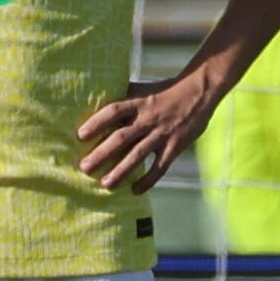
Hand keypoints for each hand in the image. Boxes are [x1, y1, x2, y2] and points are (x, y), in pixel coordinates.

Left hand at [78, 68, 226, 192]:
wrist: (199, 92)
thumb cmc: (165, 91)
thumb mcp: (142, 89)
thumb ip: (123, 96)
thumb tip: (97, 96)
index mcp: (138, 103)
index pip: (113, 111)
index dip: (96, 122)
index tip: (81, 135)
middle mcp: (147, 119)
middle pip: (121, 137)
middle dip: (102, 153)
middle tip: (85, 168)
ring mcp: (161, 134)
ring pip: (138, 155)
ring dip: (121, 171)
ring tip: (105, 184)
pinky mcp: (175, 146)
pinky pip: (160, 167)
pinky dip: (148, 180)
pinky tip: (136, 191)